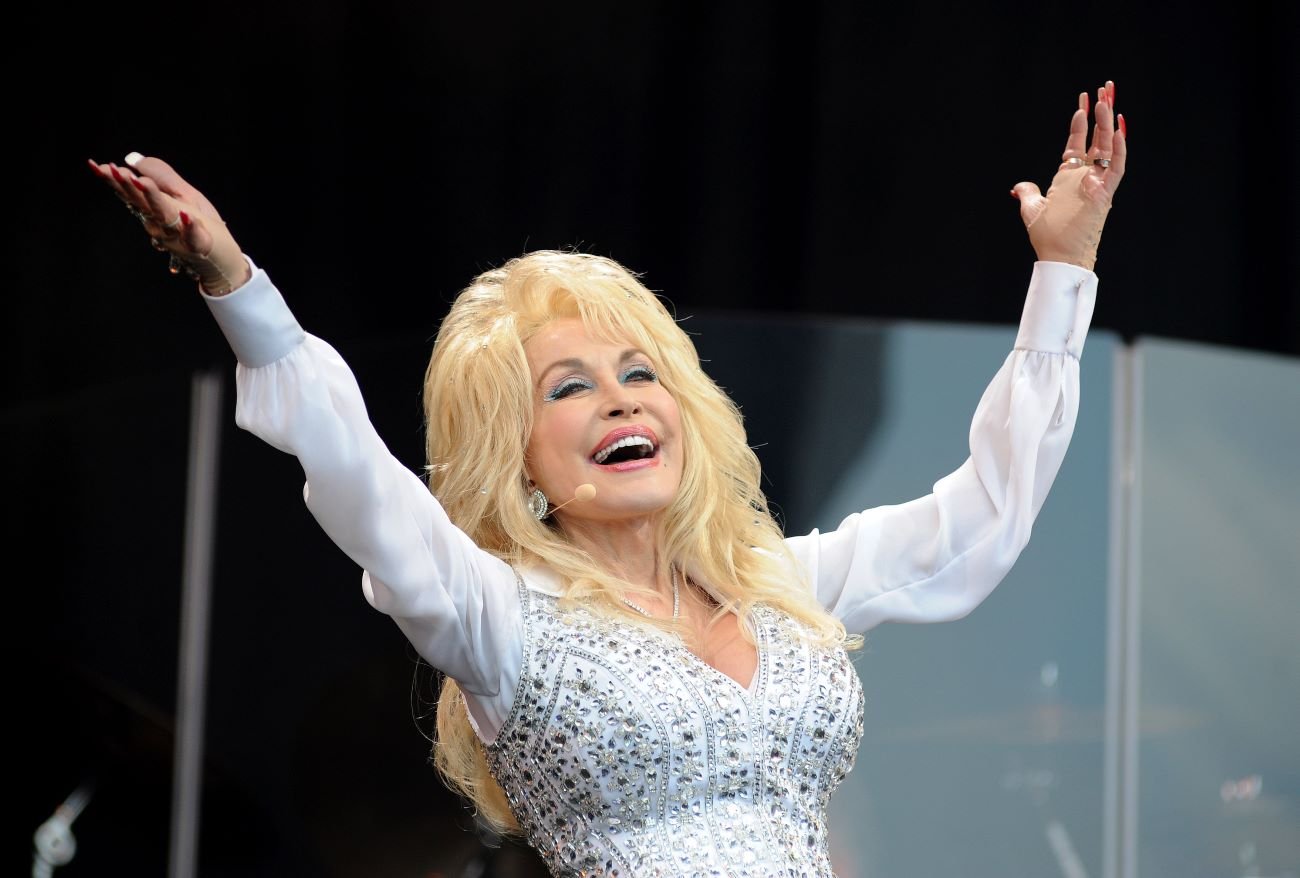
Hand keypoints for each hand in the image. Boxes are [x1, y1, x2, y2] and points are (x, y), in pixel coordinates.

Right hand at [88, 153, 250, 295]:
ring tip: (143, 182)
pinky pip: (193, 236)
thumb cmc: (201, 223)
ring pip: (163, 215)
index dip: (113, 179)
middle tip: (113, 169)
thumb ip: (158, 175)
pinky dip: (190, 227)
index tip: (95, 165)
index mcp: (155, 207)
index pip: (130, 191)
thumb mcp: (182, 193)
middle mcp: (161, 221)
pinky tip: (187, 217)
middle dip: (127, 186)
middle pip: (141, 202)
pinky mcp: (200, 244)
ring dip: (152, 198)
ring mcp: (179, 234)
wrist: (223, 257)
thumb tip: (130, 159)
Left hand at [1011, 81, 1126, 271]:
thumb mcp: (1032, 209)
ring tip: (1107, 97)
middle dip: (1101, 112)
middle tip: (1106, 86)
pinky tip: (1119, 126)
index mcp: (1069, 177)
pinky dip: (1119, 147)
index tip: (1083, 101)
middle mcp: (1086, 176)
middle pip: (1098, 137)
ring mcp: (1097, 182)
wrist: (1058, 256)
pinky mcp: (1105, 192)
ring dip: (1108, 122)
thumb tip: (1018, 186)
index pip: (1079, 142)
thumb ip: (1028, 193)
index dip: (1081, 121)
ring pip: (1108, 146)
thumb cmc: (1047, 237)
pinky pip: (1116, 166)